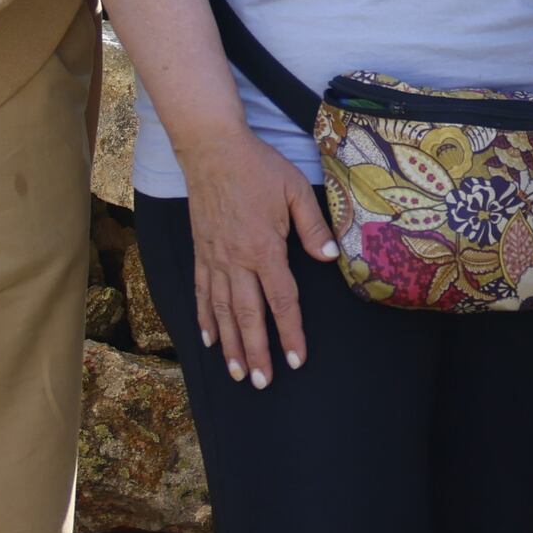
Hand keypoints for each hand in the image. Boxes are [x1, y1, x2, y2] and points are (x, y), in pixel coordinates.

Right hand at [183, 121, 334, 380]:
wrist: (212, 149)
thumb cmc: (258, 167)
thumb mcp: (295, 190)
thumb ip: (314, 227)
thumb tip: (331, 258)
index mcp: (264, 249)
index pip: (281, 301)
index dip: (291, 333)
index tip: (297, 361)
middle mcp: (236, 261)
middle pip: (248, 316)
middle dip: (256, 353)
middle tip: (262, 383)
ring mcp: (214, 259)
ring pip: (222, 312)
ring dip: (230, 345)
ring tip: (236, 373)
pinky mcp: (201, 252)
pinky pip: (201, 293)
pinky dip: (204, 319)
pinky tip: (209, 339)